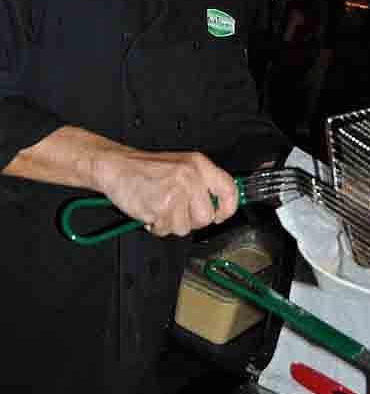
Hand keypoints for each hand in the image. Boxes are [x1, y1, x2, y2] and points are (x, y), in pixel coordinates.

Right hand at [93, 149, 238, 236]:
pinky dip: (157, 226)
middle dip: (191, 220)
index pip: (229, 189)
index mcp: (199, 164)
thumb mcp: (181, 166)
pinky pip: (167, 229)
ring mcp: (177, 191)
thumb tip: (218, 205)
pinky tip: (151, 210)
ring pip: (186, 227)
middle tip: (176, 210)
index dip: (228, 208)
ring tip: (160, 207)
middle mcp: (191, 176)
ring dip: (171, 223)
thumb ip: (201, 183)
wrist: (116, 166)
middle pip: (206, 217)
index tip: (220, 215)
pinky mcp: (162, 206)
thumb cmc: (145, 169)